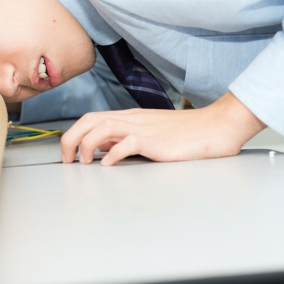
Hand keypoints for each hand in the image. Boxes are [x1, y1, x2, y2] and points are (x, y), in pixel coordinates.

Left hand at [60, 91, 265, 165]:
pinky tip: (109, 165)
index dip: (74, 134)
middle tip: (67, 160)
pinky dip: (113, 153)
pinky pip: (127, 142)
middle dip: (71, 138)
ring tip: (84, 163)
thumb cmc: (186, 135)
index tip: (68, 154)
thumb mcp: (150, 135)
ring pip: (102, 126)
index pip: (91, 118)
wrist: (216, 128)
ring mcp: (143, 128)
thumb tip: (104, 151)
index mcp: (130, 118)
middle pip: (90, 119)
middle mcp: (132, 119)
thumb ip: (127, 139)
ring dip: (87, 144)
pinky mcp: (156, 141)